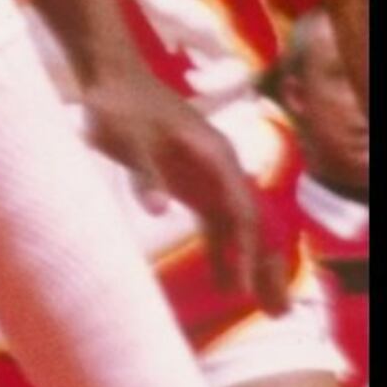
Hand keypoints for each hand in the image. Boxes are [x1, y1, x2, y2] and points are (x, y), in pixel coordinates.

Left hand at [84, 48, 274, 311]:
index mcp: (215, 156)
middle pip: (253, 224)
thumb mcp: (127, 139)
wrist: (109, 73)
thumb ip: (144, 174)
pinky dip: (223, 251)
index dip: (246, 250)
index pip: (242, 211)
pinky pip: (216, 223)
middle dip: (266, 267)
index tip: (243, 286)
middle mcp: (221, 168)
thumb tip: (159, 210)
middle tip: (277, 312)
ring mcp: (207, 175)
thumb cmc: (118, 103)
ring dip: (250, 264)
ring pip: (239, 227)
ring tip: (262, 308)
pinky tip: (223, 283)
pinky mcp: (189, 181)